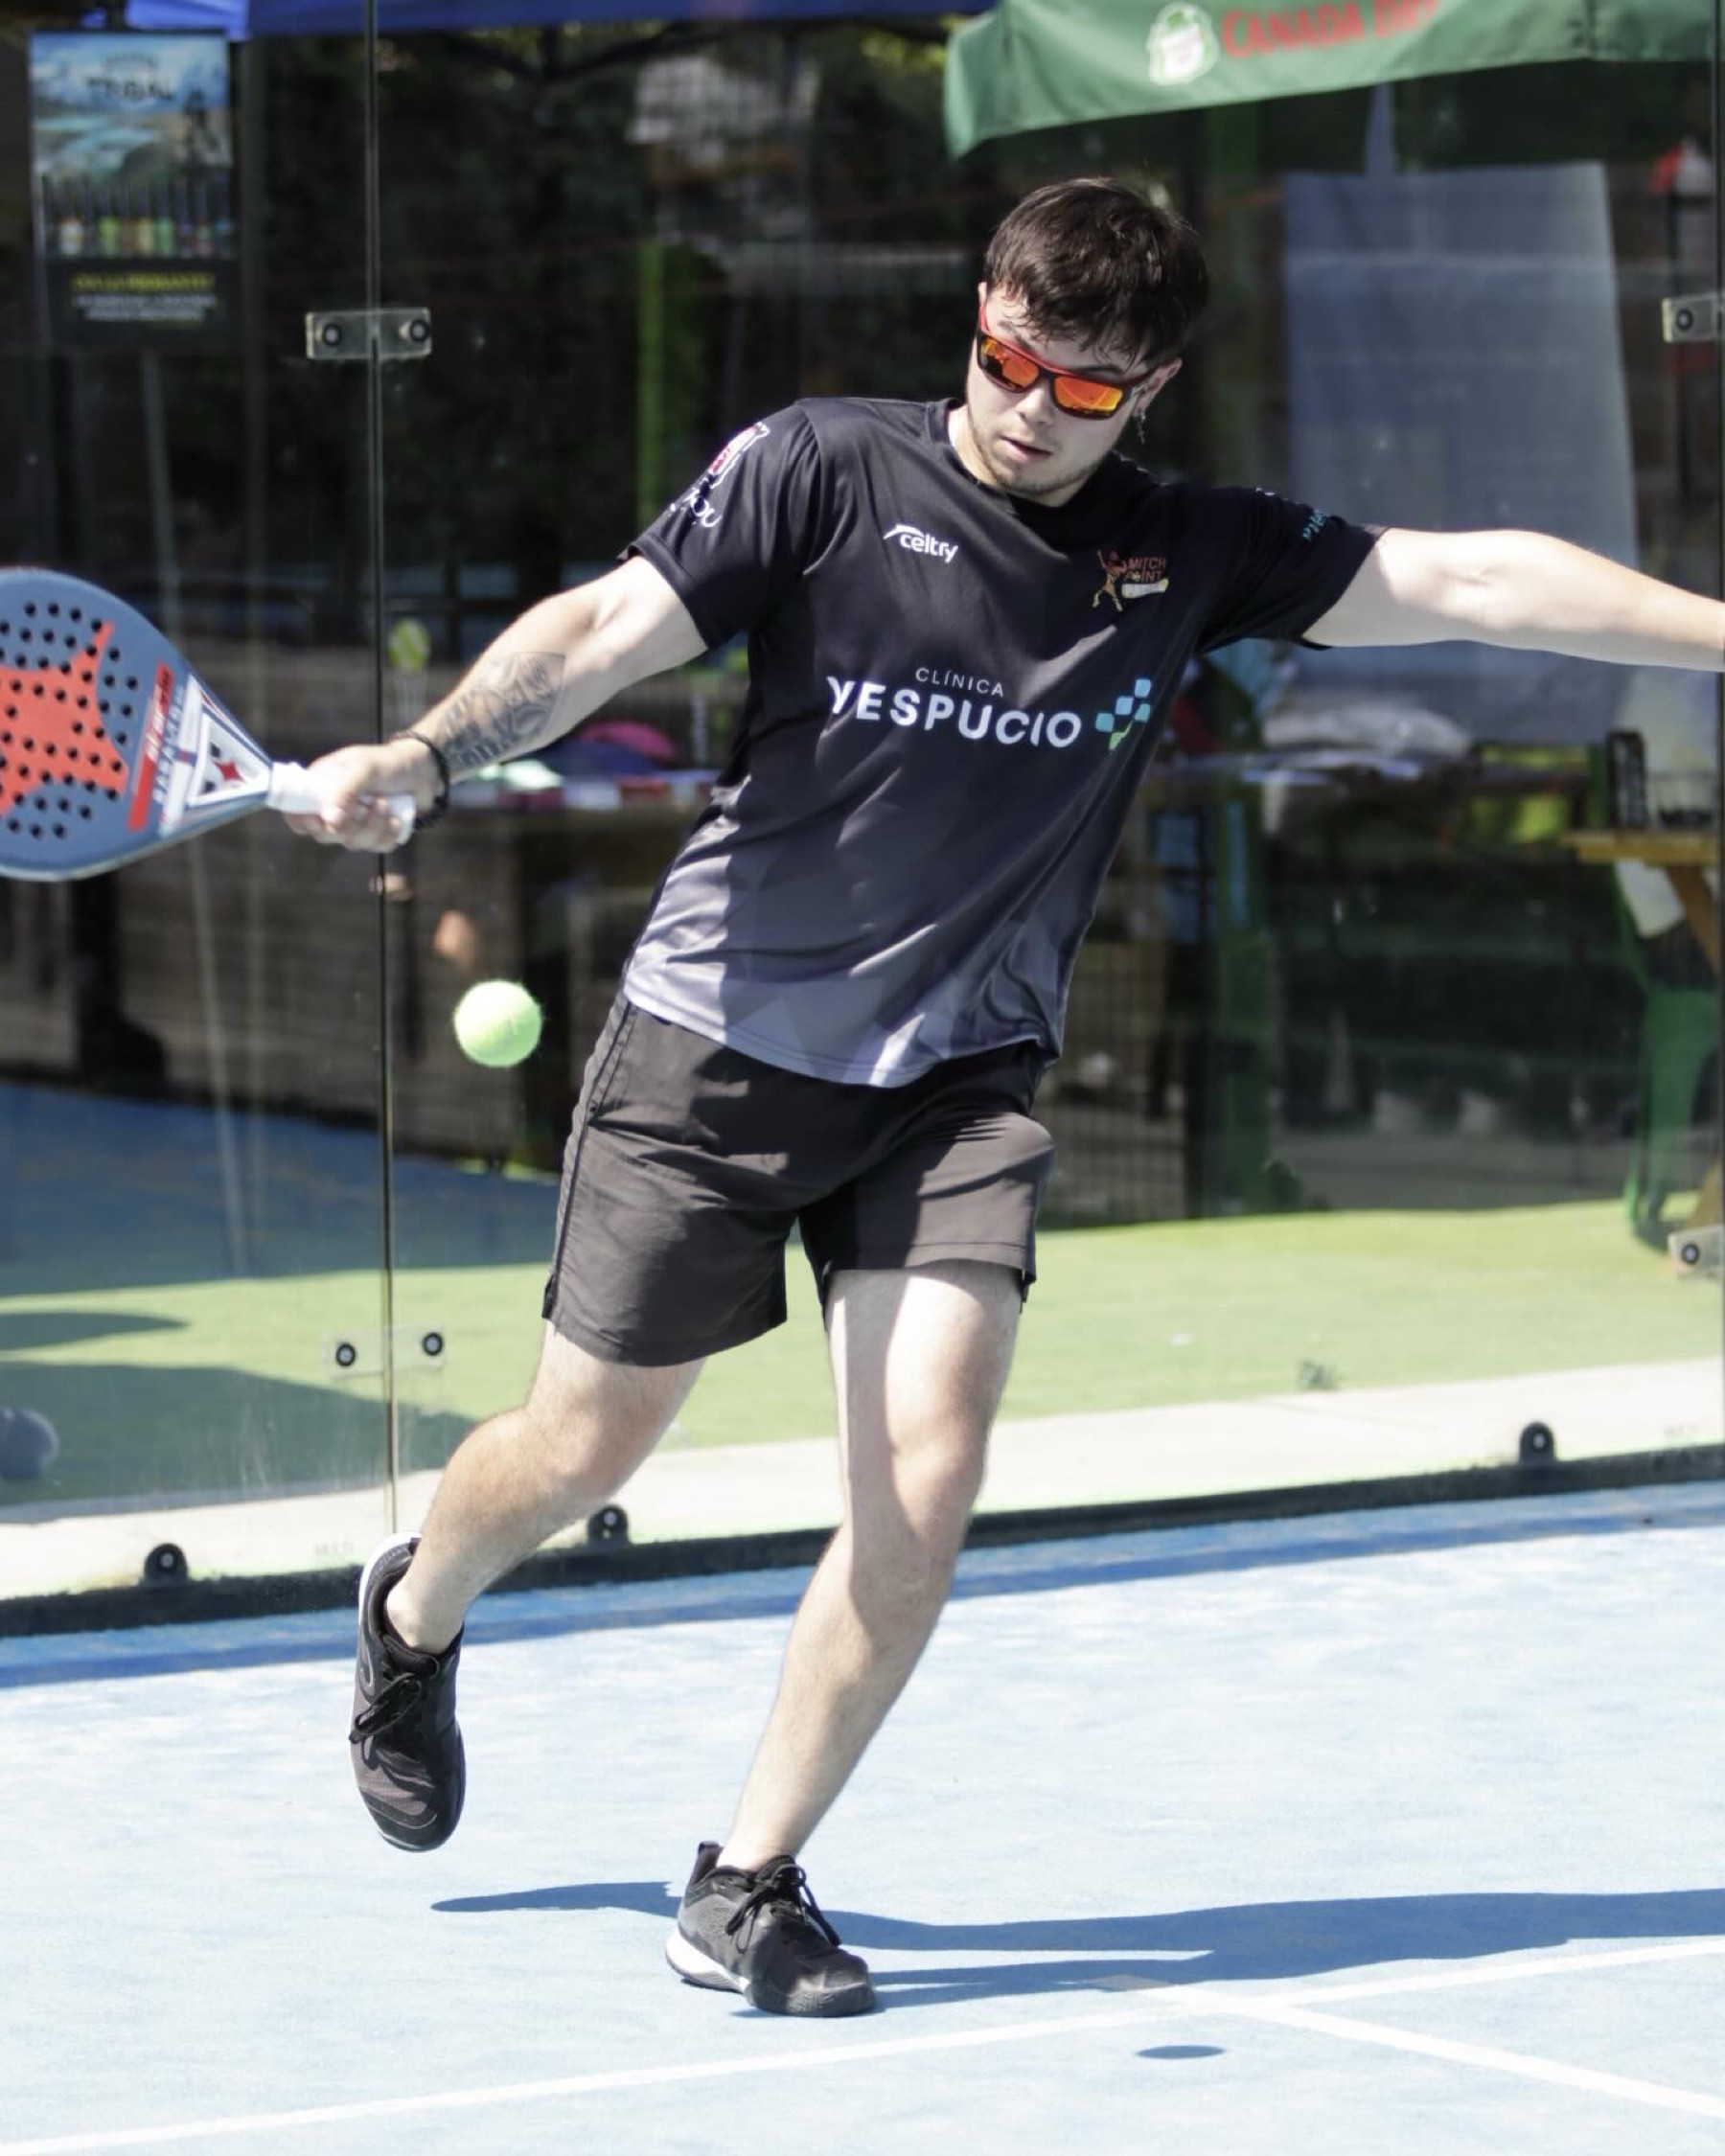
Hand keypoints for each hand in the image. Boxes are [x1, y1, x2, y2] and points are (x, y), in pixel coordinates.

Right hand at [284, 739, 438, 850]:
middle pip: (325, 835)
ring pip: (353, 843)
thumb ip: (344, 791)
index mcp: (320, 788)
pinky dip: (389, 835)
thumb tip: (329, 821)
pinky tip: (397, 818)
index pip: (296, 814)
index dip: (303, 822)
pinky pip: (376, 847)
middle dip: (349, 825)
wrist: (423, 770)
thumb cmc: (388, 763)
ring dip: (373, 826)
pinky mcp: (375, 834)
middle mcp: (333, 808)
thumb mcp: (364, 769)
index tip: (318, 820)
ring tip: (387, 804)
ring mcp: (354, 823)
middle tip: (368, 805)